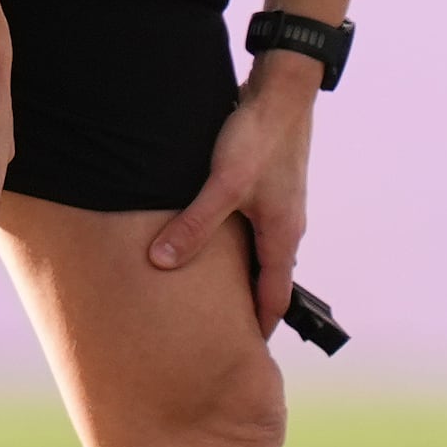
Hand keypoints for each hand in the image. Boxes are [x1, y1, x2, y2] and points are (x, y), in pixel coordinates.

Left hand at [148, 60, 315, 340]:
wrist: (282, 90)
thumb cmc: (259, 137)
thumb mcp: (224, 185)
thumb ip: (194, 226)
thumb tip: (161, 263)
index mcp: (282, 236)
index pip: (275, 299)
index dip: (259, 329)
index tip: (242, 356)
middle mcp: (285, 226)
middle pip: (268, 279)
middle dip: (247, 307)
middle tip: (221, 332)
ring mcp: (277, 205)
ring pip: (259, 253)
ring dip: (240, 274)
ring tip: (210, 293)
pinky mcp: (266, 185)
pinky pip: (252, 228)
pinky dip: (234, 245)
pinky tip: (208, 240)